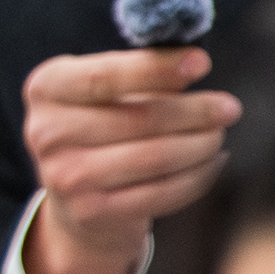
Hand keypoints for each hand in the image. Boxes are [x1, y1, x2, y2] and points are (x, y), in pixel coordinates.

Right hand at [20, 48, 237, 273]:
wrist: (74, 188)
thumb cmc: (102, 121)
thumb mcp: (107, 89)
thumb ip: (142, 72)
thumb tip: (192, 64)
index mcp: (46, 88)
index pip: (105, 76)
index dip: (155, 69)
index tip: (202, 63)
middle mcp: (46, 132)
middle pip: (140, 119)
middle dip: (195, 112)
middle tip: (228, 108)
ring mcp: (65, 175)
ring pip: (157, 156)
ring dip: (201, 144)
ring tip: (217, 134)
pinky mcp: (92, 210)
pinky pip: (163, 192)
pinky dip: (197, 176)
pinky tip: (210, 162)